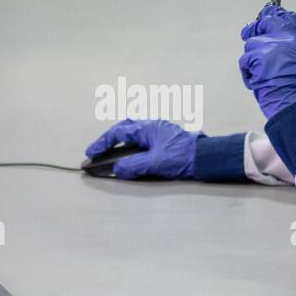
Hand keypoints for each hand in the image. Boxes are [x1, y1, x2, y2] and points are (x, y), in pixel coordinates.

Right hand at [84, 118, 198, 179]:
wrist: (205, 157)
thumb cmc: (182, 157)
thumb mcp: (154, 163)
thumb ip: (133, 166)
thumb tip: (117, 169)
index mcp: (146, 127)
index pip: (118, 133)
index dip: (102, 143)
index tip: (90, 153)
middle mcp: (151, 126)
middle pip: (124, 128)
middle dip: (109, 139)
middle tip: (98, 150)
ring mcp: (159, 131)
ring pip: (134, 133)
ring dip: (121, 141)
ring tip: (111, 152)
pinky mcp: (165, 139)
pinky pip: (143, 139)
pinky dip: (132, 145)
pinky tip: (131, 154)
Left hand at [239, 4, 295, 117]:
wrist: (291, 99)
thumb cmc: (294, 85)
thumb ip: (287, 45)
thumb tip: (270, 35)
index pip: (286, 17)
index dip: (272, 15)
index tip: (264, 15)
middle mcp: (287, 38)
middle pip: (265, 23)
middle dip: (255, 28)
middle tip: (246, 32)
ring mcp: (271, 45)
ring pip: (251, 44)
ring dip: (252, 58)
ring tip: (261, 73)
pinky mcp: (258, 55)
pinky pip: (245, 60)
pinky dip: (247, 71)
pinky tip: (256, 79)